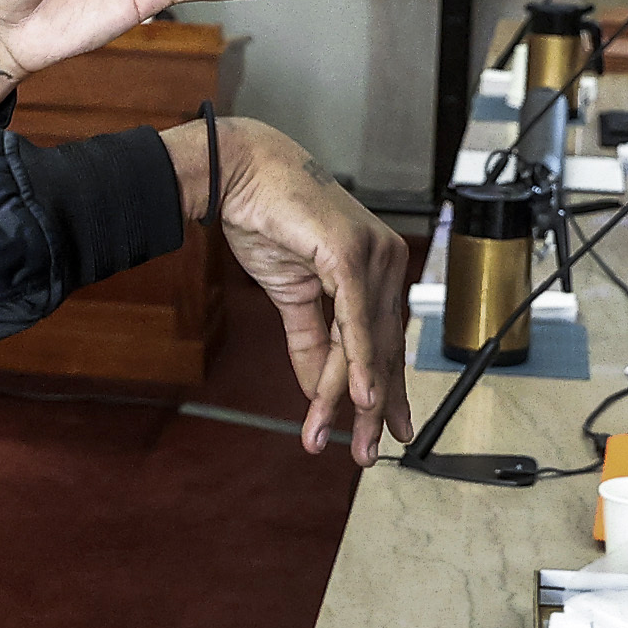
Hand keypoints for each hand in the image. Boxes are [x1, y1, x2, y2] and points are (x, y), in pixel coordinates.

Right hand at [168, 118, 414, 463]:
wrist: (240, 173)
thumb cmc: (269, 220)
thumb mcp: (292, 295)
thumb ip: (311, 343)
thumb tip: (320, 392)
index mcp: (379, 270)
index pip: (383, 343)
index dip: (385, 391)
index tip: (383, 431)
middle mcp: (387, 262)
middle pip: (382, 350)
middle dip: (373, 408)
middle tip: (366, 454)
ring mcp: (374, 256)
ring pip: (366, 344)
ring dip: (352, 398)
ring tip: (346, 443)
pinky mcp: (350, 253)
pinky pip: (355, 320)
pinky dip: (358, 361)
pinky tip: (360, 398)